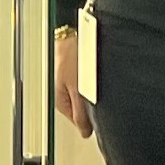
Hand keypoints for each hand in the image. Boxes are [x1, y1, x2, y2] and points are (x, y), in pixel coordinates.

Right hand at [51, 23, 91, 138]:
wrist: (75, 32)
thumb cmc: (72, 56)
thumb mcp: (78, 89)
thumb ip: (81, 112)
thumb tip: (85, 132)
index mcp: (61, 101)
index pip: (78, 122)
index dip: (92, 122)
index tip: (101, 119)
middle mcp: (65, 94)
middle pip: (83, 110)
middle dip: (94, 108)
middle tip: (103, 101)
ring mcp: (72, 85)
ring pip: (87, 98)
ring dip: (96, 95)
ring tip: (101, 86)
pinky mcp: (80, 76)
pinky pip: (89, 87)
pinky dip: (96, 86)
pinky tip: (100, 78)